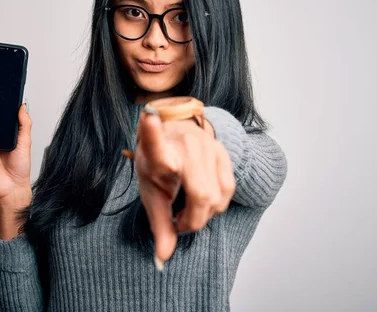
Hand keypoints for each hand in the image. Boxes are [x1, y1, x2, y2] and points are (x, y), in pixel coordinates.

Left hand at [134, 108, 234, 269]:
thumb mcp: (151, 193)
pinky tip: (203, 200)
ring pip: (217, 197)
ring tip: (188, 208)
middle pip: (201, 194)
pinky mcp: (224, 152)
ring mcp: (208, 146)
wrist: (177, 136)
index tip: (148, 118)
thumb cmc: (160, 167)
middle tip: (178, 221)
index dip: (151, 131)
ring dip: (205, 213)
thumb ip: (160, 226)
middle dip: (192, 219)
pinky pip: (228, 191)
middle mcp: (185, 145)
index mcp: (160, 152)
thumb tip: (163, 259)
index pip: (154, 142)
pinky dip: (217, 204)